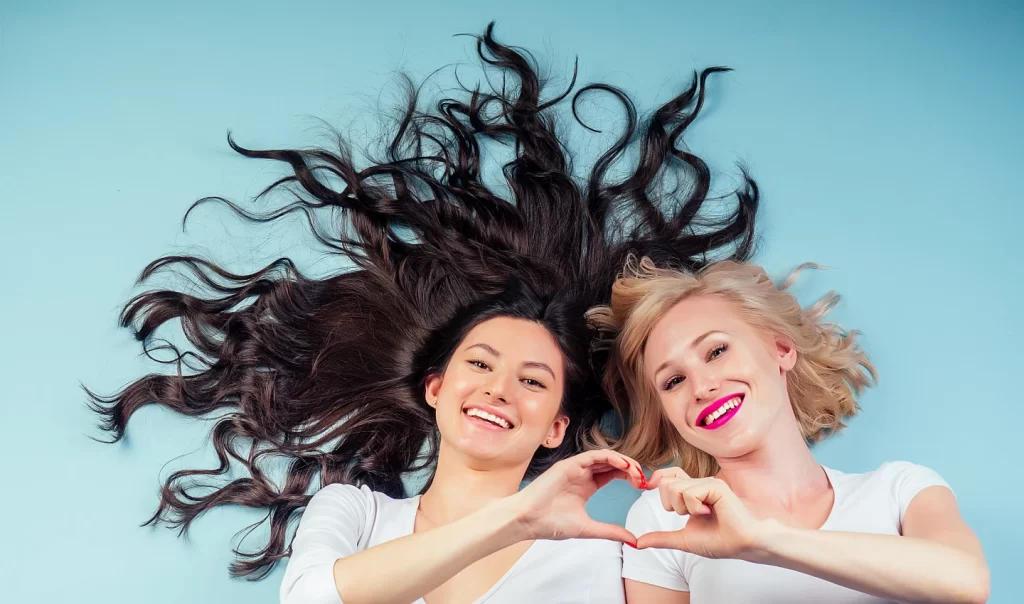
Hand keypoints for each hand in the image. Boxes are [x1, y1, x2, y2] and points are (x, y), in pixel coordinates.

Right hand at [507, 449, 647, 544]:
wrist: (528, 521)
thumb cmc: (551, 524)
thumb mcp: (589, 528)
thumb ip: (611, 531)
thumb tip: (633, 541)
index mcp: (587, 486)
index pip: (614, 474)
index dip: (630, 477)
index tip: (644, 487)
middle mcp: (583, 473)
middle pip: (613, 464)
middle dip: (631, 469)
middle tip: (644, 479)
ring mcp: (575, 467)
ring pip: (605, 457)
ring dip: (623, 461)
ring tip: (636, 472)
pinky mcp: (569, 464)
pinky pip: (593, 455)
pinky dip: (610, 457)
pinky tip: (623, 465)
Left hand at [636, 467, 766, 559]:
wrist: (742, 545)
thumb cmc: (720, 541)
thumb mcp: (683, 539)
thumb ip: (661, 538)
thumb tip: (637, 543)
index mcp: (693, 492)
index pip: (667, 476)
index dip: (656, 481)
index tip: (647, 488)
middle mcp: (700, 484)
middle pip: (666, 483)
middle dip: (672, 505)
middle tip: (692, 515)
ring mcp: (708, 483)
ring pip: (675, 487)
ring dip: (684, 508)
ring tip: (703, 514)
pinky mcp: (716, 486)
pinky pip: (689, 492)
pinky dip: (695, 508)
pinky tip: (710, 512)